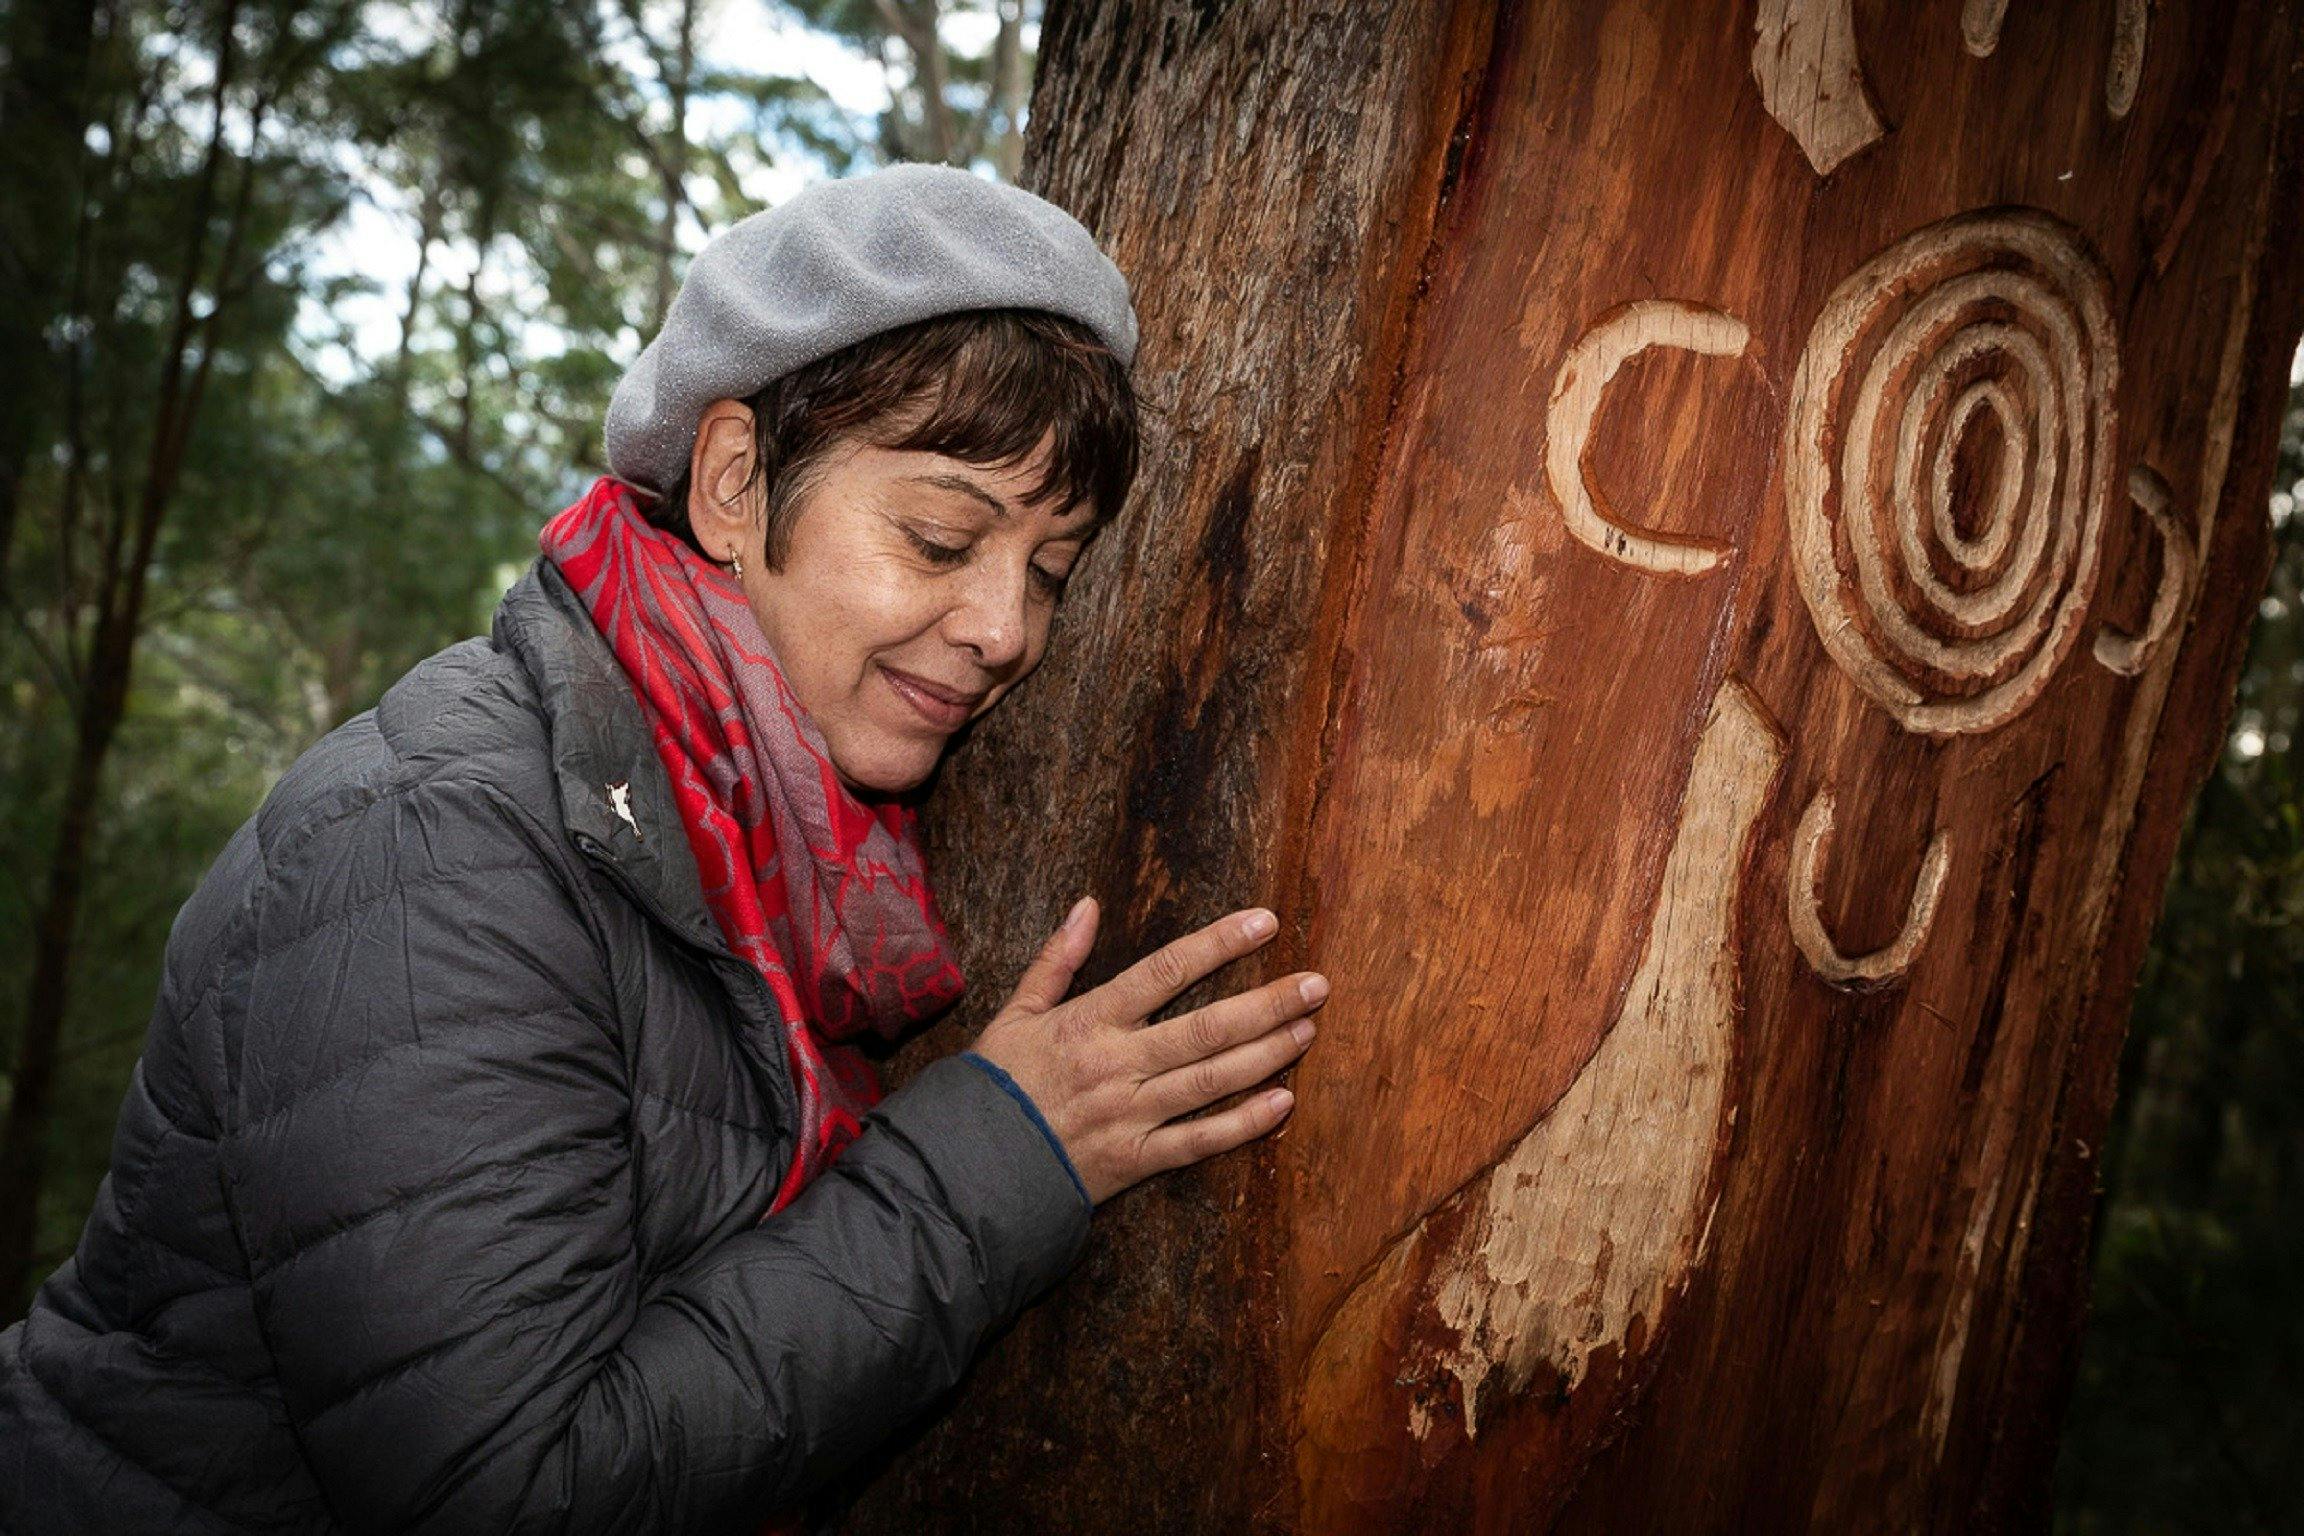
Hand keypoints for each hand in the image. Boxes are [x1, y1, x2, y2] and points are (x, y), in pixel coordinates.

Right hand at [970, 897, 1324, 1205]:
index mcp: (1090, 1020)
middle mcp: (1117, 1063)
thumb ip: (1055, 959)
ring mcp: (1130, 1114)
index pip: (1165, 970)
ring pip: (1211, 1080)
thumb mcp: (1015, 1012)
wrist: (969, 1166)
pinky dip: (1243, 1124)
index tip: (1266, 922)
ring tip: (1310, 1029)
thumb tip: (1087, 905)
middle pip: (1206, 1027)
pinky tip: (1283, 1102)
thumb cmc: (994, 1084)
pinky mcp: (1136, 1159)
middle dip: (1267, 1003)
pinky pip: (1199, 1141)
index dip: (1219, 943)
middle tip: (1317, 984)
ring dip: (1267, 1054)